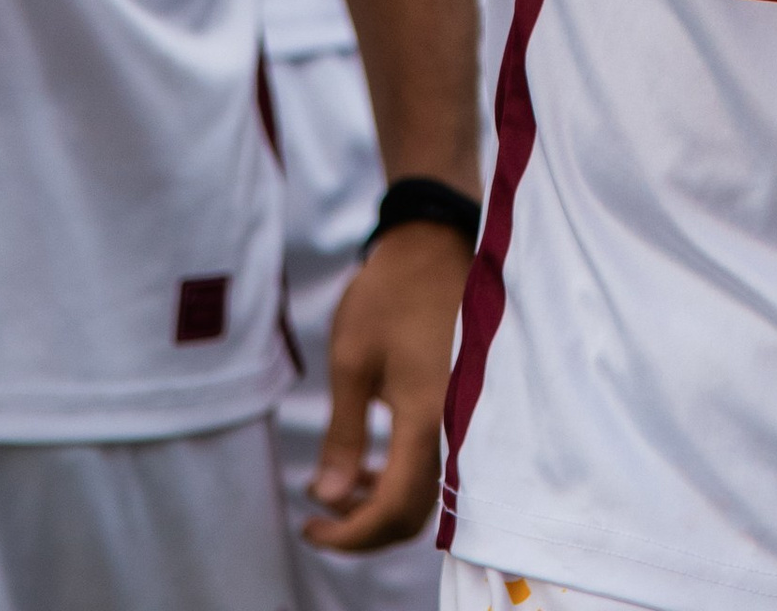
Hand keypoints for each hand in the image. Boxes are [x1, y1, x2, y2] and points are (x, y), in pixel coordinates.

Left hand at [306, 217, 467, 549]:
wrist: (435, 242)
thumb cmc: (389, 295)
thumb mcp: (351, 362)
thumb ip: (343, 435)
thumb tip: (328, 495)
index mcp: (427, 417)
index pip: (393, 509)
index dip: (350, 533)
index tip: (309, 527)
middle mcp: (457, 425)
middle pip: (415, 513)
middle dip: (363, 525)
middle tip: (320, 510)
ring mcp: (467, 414)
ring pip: (428, 492)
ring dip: (381, 501)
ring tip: (337, 484)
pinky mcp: (466, 402)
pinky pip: (437, 462)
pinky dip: (401, 476)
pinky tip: (370, 462)